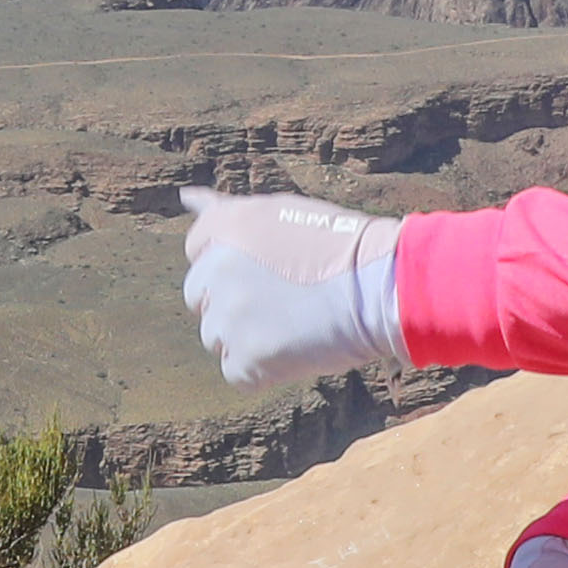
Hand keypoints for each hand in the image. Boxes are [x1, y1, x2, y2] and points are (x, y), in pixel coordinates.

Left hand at [179, 186, 401, 388]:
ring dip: (244, 336)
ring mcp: (227, 318)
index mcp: (224, 228)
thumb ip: (226, 210)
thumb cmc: (340, 246)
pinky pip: (236, 371)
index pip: (196, 250)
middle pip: (198, 297)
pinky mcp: (244, 360)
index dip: (232, 262)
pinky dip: (261, 369)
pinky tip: (294, 350)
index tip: (265, 267)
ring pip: (215, 336)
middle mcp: (215, 270)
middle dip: (230, 300)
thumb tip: (185, 196)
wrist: (382, 288)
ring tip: (292, 324)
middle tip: (281, 299)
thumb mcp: (281, 211)